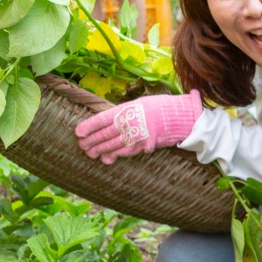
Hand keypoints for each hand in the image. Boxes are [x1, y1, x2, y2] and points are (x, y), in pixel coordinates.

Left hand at [75, 92, 203, 163]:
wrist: (182, 117)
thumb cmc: (161, 107)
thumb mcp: (140, 103)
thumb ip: (124, 112)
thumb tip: (109, 120)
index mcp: (126, 109)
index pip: (102, 119)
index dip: (89, 127)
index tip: (78, 132)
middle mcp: (130, 123)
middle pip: (105, 134)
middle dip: (92, 141)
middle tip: (82, 146)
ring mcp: (137, 136)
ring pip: (113, 145)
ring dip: (100, 150)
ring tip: (90, 153)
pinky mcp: (144, 146)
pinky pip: (126, 152)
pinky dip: (116, 156)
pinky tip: (107, 158)